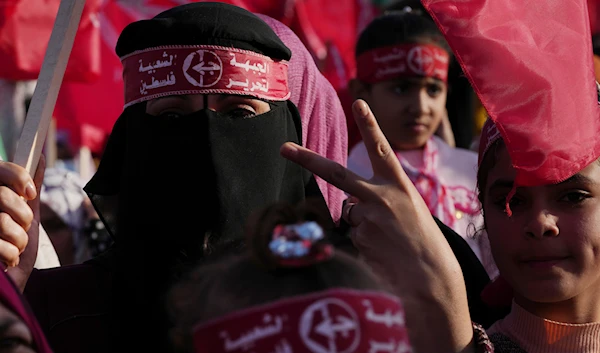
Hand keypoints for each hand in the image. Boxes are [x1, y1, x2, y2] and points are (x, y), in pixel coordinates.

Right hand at [0, 157, 44, 290]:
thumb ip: (29, 187)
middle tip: (21, 228)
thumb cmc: (13, 250)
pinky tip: (5, 260)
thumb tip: (38, 155)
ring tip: (13, 248)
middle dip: (22, 216)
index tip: (30, 194)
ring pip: (0, 220)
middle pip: (3, 195)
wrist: (5, 291)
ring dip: (17, 239)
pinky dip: (7, 254)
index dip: (17, 177)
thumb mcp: (26, 216)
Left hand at [281, 100, 474, 352]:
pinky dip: (361, 242)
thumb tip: (349, 206)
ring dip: (360, 223)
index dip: (370, 125)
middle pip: (336, 173)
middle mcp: (380, 198)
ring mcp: (366, 220)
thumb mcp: (411, 210)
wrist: (432, 279)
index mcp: (400, 186)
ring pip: (348, 214)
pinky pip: (350, 235)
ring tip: (386, 240)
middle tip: (283, 148)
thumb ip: (382, 199)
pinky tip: (380, 252)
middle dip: (307, 159)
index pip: (381, 149)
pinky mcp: (356, 240)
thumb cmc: (424, 243)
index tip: (358, 102)